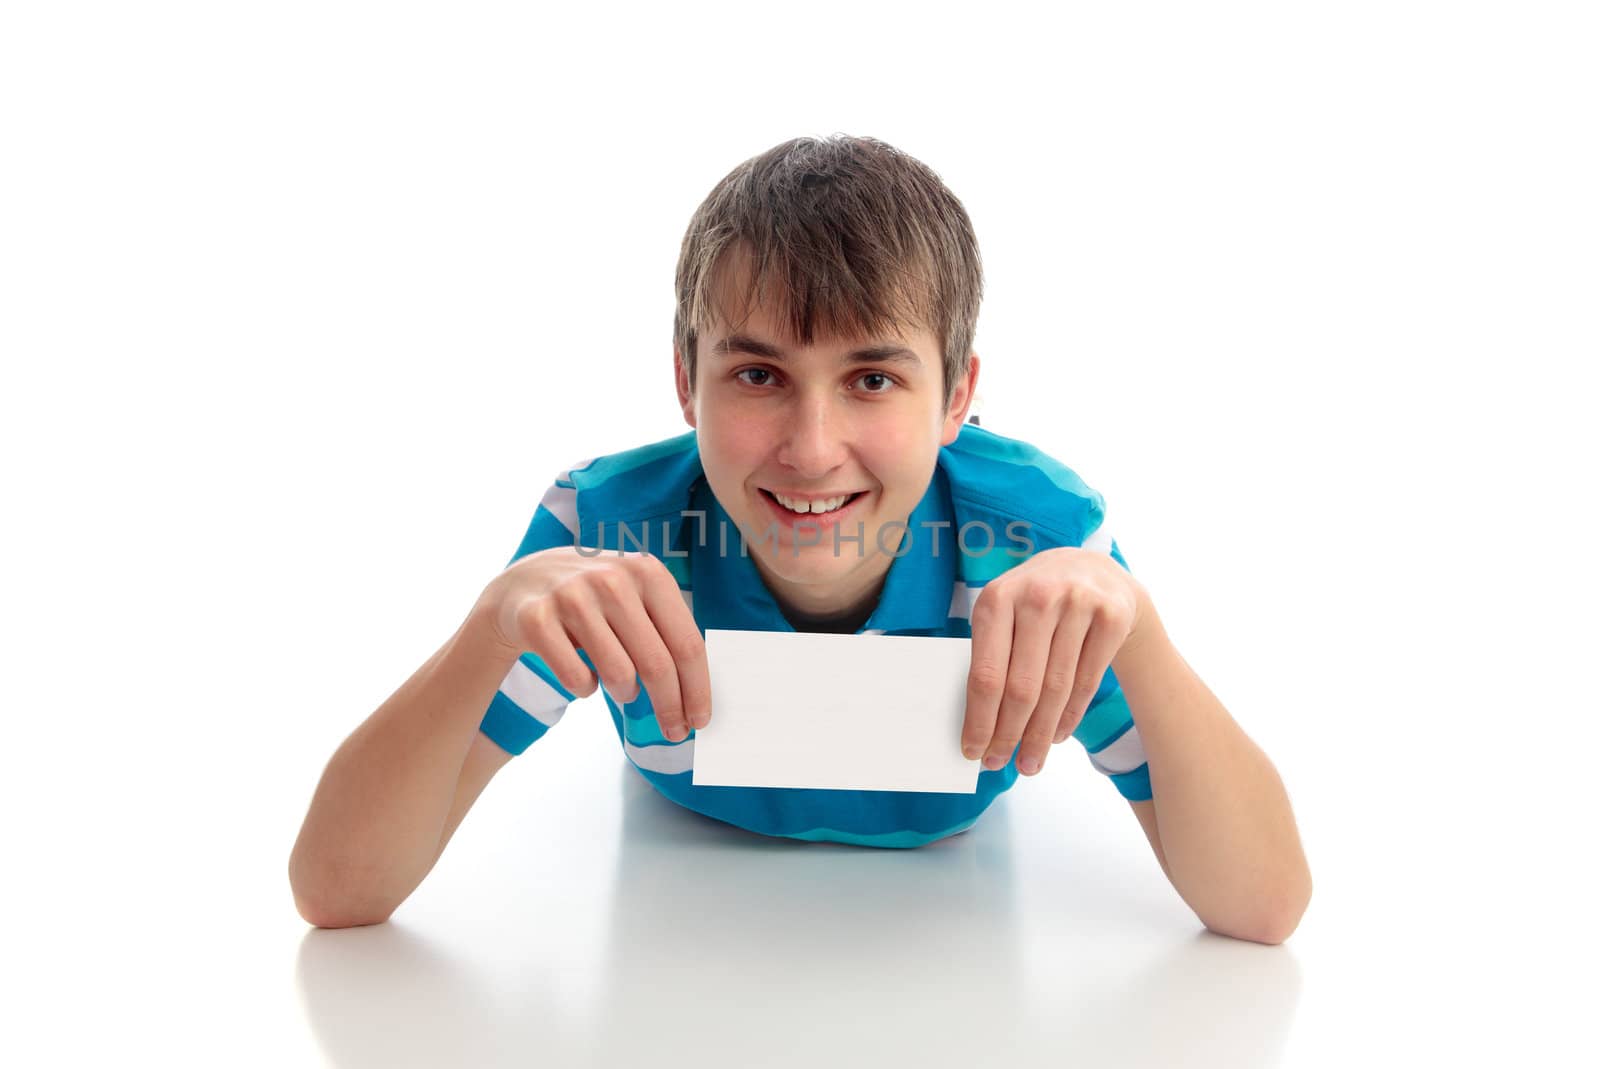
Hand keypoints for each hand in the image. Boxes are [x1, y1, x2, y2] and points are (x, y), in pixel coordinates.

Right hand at [478, 546, 710, 741]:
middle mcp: (611, 579)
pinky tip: (583, 673)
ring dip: (625, 693)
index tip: (700, 719)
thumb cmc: (593, 599)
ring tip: (620, 685)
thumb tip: (696, 694)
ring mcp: (571, 596)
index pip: (686, 643)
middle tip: (674, 732)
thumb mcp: (634, 595)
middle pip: (657, 665)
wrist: (521, 585)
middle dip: (670, 707)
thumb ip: (666, 631)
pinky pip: (577, 679)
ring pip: (619, 675)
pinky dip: (586, 688)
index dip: (698, 689)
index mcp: (647, 572)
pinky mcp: (537, 619)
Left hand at [961, 547, 1146, 775]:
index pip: (985, 674)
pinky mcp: (1112, 616)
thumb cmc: (1034, 602)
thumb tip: (977, 724)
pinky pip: (1087, 681)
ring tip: (1030, 762)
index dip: (979, 720)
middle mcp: (1037, 597)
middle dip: (1008, 734)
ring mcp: (1078, 604)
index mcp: (997, 598)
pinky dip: (1070, 716)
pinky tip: (1057, 736)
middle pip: (1021, 687)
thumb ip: (990, 655)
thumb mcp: (1004, 612)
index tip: (973, 751)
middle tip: (1000, 764)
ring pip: (1057, 689)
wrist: (1093, 569)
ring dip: (1041, 735)